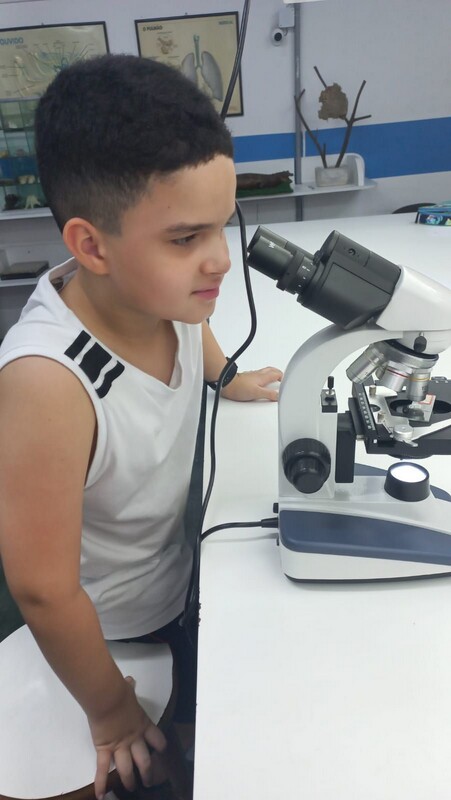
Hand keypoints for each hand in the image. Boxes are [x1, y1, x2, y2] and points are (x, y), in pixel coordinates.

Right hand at [89, 676, 166, 799]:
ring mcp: (120, 747)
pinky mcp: (105, 750)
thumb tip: (128, 680)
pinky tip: (100, 796)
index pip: (156, 738)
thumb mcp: (128, 690)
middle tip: (149, 782)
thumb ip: (129, 687)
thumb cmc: (119, 692)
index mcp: (142, 724)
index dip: (160, 745)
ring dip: (129, 781)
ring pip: (127, 769)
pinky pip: (103, 770)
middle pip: (145, 761)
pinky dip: (101, 784)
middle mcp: (134, 739)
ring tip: (132, 788)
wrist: (108, 699)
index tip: (162, 751)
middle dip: (148, 773)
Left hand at [221, 366, 282, 401]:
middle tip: (282, 378)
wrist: (226, 384)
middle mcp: (258, 374)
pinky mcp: (247, 377)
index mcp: (263, 377)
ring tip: (274, 378)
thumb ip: (268, 394)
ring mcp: (252, 375)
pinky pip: (258, 375)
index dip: (283, 377)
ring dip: (271, 373)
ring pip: (265, 372)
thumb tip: (278, 396)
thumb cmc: (239, 388)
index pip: (277, 374)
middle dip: (278, 373)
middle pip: (272, 370)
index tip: (287, 382)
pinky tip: (260, 381)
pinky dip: (263, 376)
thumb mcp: (257, 393)